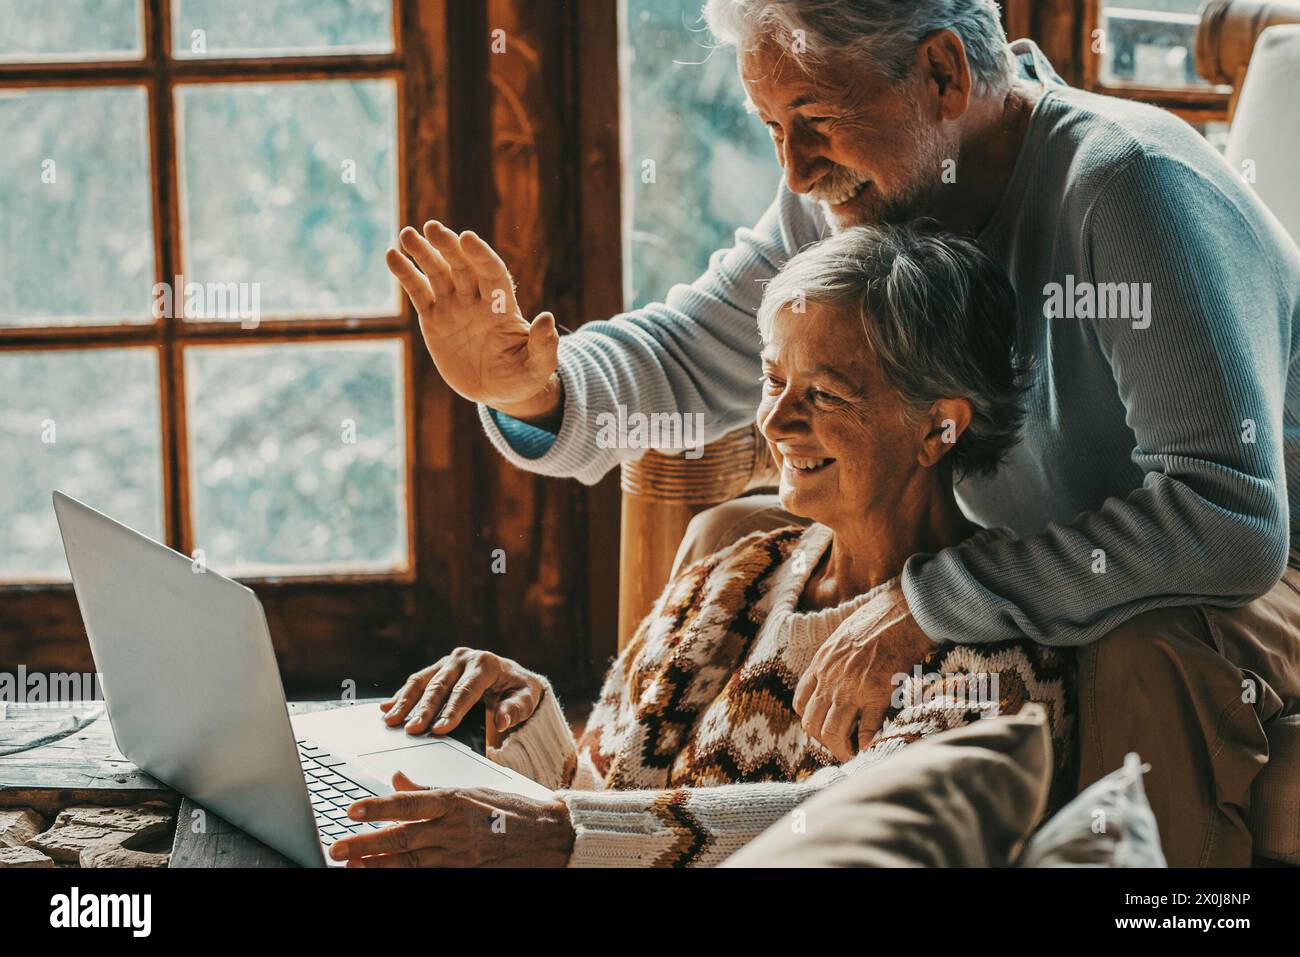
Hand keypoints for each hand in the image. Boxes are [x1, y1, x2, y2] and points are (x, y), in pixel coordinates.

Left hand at [333, 772, 572, 866]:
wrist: (547, 836)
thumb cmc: (509, 810)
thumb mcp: (469, 789)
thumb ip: (428, 788)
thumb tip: (396, 779)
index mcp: (454, 802)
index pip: (408, 803)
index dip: (377, 807)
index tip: (351, 810)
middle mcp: (454, 830)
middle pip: (401, 838)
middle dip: (365, 844)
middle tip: (336, 847)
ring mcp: (459, 858)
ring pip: (409, 864)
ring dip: (377, 866)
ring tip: (352, 866)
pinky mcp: (465, 874)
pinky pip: (429, 879)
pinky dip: (406, 878)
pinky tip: (386, 877)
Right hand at [381, 648, 544, 735]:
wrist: (512, 677)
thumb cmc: (519, 690)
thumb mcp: (526, 699)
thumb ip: (515, 709)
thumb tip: (502, 721)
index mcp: (486, 664)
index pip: (466, 691)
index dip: (452, 711)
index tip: (439, 730)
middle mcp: (464, 658)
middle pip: (440, 686)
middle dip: (424, 709)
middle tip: (411, 731)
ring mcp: (449, 661)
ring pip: (423, 681)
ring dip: (405, 701)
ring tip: (391, 720)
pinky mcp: (438, 668)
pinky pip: (417, 681)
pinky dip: (402, 695)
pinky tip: (387, 708)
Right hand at [386, 221, 561, 426]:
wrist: (498, 391)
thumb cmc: (522, 378)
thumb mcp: (536, 368)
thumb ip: (543, 346)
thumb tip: (548, 319)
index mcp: (503, 306)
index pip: (493, 273)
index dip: (481, 255)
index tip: (468, 238)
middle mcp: (477, 300)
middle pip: (463, 266)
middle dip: (448, 246)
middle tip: (432, 228)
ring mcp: (454, 307)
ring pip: (438, 273)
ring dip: (423, 253)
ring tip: (406, 235)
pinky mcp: (435, 319)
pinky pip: (419, 292)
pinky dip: (406, 274)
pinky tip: (392, 256)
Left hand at [793, 585, 935, 761]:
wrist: (902, 614)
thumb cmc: (877, 620)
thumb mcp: (842, 636)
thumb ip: (833, 658)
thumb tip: (835, 673)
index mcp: (820, 664)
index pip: (801, 703)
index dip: (810, 719)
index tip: (822, 725)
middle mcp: (830, 680)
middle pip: (812, 724)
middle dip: (822, 740)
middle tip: (837, 745)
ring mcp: (851, 690)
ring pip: (832, 732)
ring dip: (840, 748)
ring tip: (851, 753)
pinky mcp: (876, 696)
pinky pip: (864, 730)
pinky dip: (865, 744)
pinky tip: (869, 748)